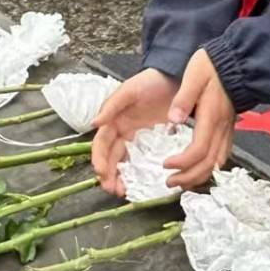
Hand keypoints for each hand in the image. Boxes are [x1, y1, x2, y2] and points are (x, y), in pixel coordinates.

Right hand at [91, 69, 179, 196]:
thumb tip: (94, 124)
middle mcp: (124, 132)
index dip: (99, 159)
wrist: (175, 77)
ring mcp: (139, 139)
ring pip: (126, 162)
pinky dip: (141, 173)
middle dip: (110, 175)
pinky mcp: (155, 142)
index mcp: (114, 121)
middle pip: (112, 158)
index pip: (102, 144)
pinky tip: (143, 183)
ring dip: (123, 178)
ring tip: (125, 192)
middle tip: (114, 190)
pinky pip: (144, 160)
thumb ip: (111, 106)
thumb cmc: (150, 82)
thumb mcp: (129, 91)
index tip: (102, 173)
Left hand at [159, 49, 237, 191]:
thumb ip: (183, 99)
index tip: (165, 164)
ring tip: (181, 180)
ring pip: (217, 163)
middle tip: (169, 181)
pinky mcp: (229, 128)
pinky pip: (222, 154)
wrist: (237, 61)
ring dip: (199, 176)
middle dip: (188, 177)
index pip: (198, 151)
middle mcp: (221, 128)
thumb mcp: (194, 76)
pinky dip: (209, 167)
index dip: (182, 163)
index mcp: (211, 117)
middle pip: (208, 164)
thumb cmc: (213, 67)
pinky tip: (199, 168)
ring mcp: (227, 130)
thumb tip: (173, 119)